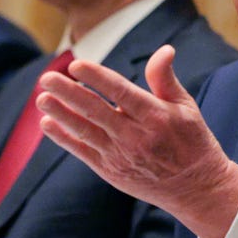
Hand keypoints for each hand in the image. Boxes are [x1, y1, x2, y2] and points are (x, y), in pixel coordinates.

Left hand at [37, 44, 237, 237]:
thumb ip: (165, 79)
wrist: (195, 189)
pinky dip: (64, 138)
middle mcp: (136, 137)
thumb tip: (164, 49)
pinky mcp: (111, 171)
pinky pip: (83, 152)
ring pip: (85, 131)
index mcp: (155, 116)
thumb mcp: (185, 107)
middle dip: (69, 93)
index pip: (121, 92)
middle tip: (46, 78)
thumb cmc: (191, 141)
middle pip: (96, 111)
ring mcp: (121, 156)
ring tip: (41, 98)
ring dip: (61, 114)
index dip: (97, 78)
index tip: (76, 65)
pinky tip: (47, 123)